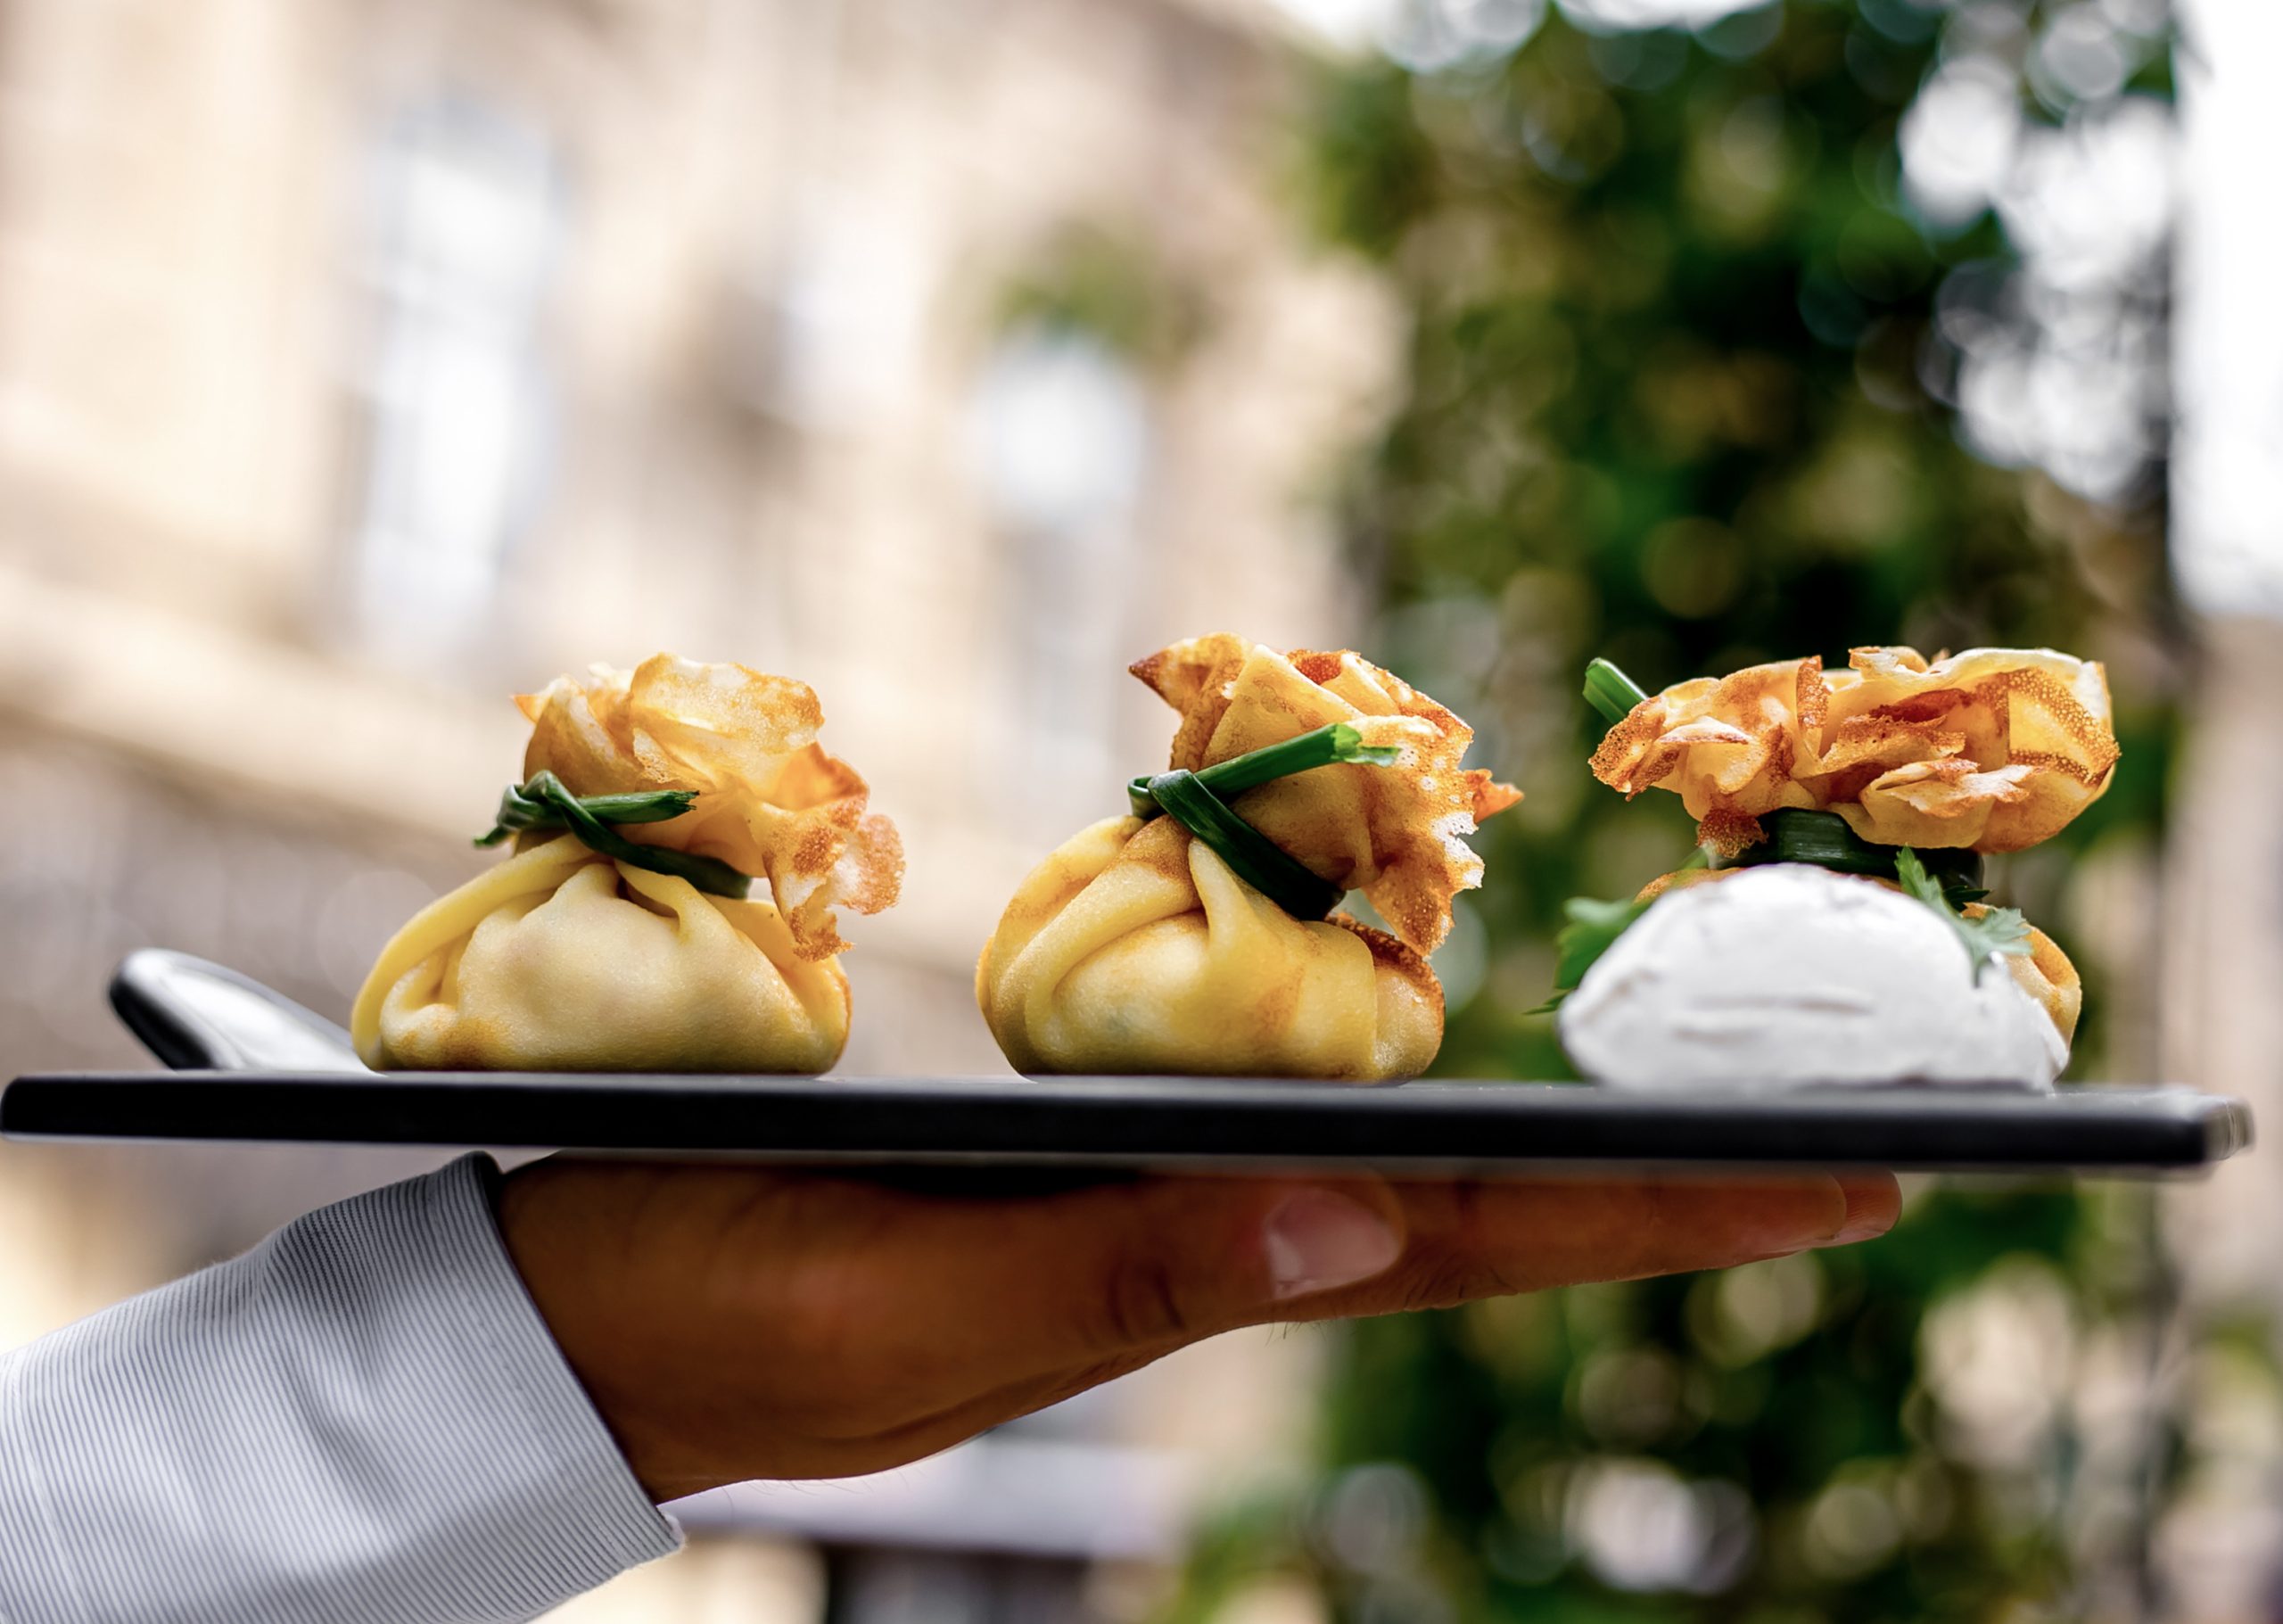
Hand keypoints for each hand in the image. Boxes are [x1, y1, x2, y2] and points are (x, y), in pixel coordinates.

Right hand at [498, 1160, 1895, 1499]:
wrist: (576, 1319)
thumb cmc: (705, 1306)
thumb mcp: (895, 1301)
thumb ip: (1115, 1266)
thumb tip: (1358, 1222)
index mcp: (1174, 1282)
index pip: (1472, 1245)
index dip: (1667, 1207)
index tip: (1861, 1173)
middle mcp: (1192, 1249)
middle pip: (1475, 1212)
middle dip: (1669, 1175)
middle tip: (1857, 1128)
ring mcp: (1135, 1216)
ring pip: (1391, 1174)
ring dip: (1558, 1141)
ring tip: (1703, 1104)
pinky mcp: (1062, 1175)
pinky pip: (1271, 1131)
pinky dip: (1399, 1103)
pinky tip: (1439, 1081)